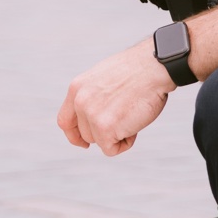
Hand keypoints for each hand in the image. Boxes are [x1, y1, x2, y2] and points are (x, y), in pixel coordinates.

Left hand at [58, 38, 174, 156]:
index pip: (65, 120)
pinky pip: (111, 149)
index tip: (84, 143)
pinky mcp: (104, 128)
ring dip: (117, 135)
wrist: (153, 67)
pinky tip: (135, 124)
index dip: (74, 135)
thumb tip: (94, 118)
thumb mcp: (103, 80)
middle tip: (124, 116)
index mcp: (77, 88)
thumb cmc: (136, 72)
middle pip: (85, 135)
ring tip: (131, 114)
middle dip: (105, 133)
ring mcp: (91, 114)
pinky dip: (125, 143)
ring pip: (99, 142)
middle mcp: (80, 101)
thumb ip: (93, 97)